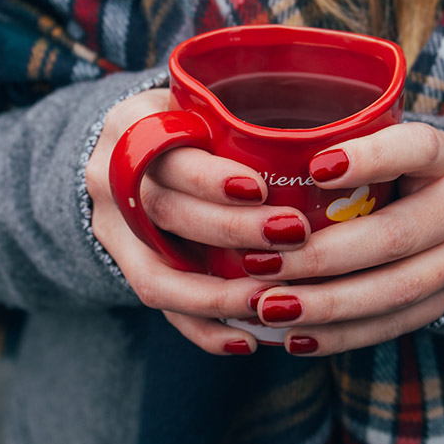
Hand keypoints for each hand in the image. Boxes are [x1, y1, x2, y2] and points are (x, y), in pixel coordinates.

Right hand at [83, 89, 313, 354]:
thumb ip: (241, 118)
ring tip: (271, 302)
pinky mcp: (122, 267)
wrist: (130, 152)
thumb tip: (334, 141)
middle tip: (293, 235)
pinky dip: (203, 328)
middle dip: (231, 231)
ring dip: (218, 295)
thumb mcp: (202, 103)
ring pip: (156, 274)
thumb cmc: (190, 122)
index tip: (260, 188)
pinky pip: (160, 308)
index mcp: (132, 125)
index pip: (166, 153)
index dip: (210, 178)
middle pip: (166, 212)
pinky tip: (248, 340)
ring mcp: (110, 229)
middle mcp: (109, 177)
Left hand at [247, 122, 443, 355]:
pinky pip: (391, 325)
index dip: (370, 158)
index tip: (315, 168)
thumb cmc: (405, 172)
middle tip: (259, 264)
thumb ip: (345, 146)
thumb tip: (257, 156)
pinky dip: (340, 335)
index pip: (416, 149)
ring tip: (269, 308)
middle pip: (393, 237)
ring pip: (393, 291)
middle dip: (321, 256)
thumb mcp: (392, 145)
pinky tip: (295, 337)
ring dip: (325, 305)